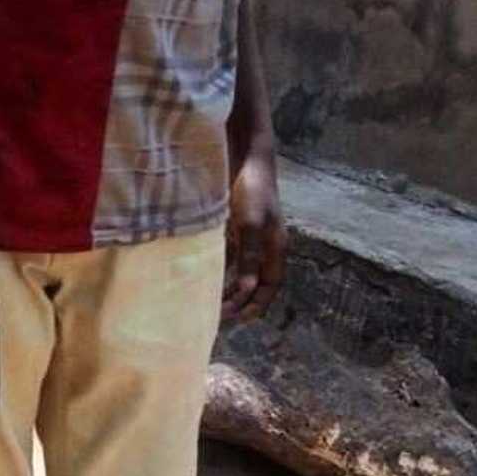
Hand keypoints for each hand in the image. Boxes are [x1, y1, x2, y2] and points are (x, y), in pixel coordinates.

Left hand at [222, 152, 286, 321]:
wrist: (244, 155)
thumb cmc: (251, 189)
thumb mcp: (249, 225)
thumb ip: (248, 258)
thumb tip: (247, 289)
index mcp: (275, 247)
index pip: (270, 285)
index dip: (257, 304)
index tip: (238, 320)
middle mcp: (264, 245)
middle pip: (254, 282)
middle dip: (239, 301)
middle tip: (217, 316)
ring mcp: (248, 236)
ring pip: (240, 270)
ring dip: (227, 286)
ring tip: (209, 301)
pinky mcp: (233, 226)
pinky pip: (227, 255)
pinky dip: (217, 268)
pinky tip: (201, 276)